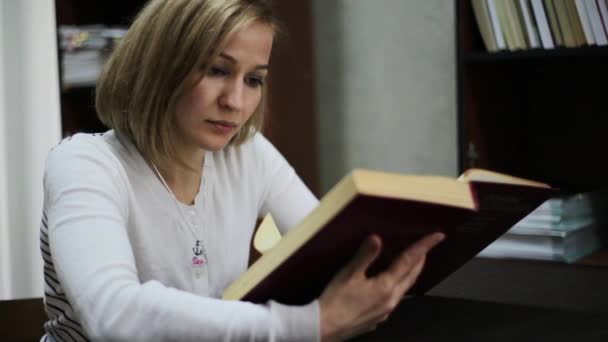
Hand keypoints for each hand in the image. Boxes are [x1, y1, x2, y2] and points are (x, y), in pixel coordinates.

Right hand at [318, 232, 444, 341]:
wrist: (323, 328)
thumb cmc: (335, 301)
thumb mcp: (348, 274)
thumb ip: (365, 255)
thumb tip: (377, 239)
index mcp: (386, 286)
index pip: (409, 261)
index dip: (424, 246)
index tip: (437, 237)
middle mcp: (390, 300)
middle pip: (411, 276)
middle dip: (420, 260)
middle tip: (425, 247)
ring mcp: (384, 312)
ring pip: (403, 289)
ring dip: (409, 274)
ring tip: (409, 263)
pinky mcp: (376, 319)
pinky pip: (393, 300)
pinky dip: (396, 287)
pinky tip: (388, 286)